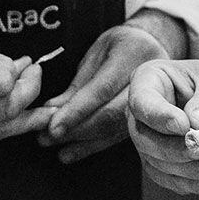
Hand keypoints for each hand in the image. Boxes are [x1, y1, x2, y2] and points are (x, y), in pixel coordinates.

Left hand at [37, 21, 174, 163]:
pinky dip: (91, 146)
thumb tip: (51, 110)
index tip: (53, 127)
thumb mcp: (96, 53)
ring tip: (53, 146)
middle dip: (76, 130)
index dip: (76, 111)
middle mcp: (146, 82)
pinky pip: (117, 136)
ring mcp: (151, 102)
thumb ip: (77, 84)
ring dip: (80, 142)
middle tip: (46, 137)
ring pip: (113, 130)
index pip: (102, 90)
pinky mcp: (146, 119)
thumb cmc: (119, 45)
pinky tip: (69, 153)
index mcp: (132, 56)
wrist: (152, 46)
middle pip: (109, 115)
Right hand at [127, 60, 198, 195]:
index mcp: (154, 78)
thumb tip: (196, 124)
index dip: (158, 115)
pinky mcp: (164, 166)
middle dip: (174, 148)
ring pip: (156, 162)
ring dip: (188, 169)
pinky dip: (193, 184)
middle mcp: (146, 110)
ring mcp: (152, 139)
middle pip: (143, 136)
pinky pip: (170, 180)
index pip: (142, 100)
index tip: (184, 126)